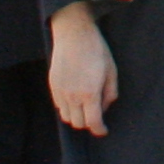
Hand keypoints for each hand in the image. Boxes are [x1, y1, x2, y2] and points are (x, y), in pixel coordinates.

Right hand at [49, 9, 121, 134]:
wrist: (74, 33)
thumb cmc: (96, 49)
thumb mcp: (111, 70)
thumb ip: (109, 93)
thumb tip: (104, 108)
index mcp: (89, 93)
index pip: (93, 122)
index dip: (99, 130)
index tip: (103, 130)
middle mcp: (72, 96)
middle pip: (78, 123)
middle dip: (89, 122)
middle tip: (96, 114)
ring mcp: (60, 91)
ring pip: (67, 117)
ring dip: (77, 116)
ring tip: (85, 106)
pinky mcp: (53, 85)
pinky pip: (59, 106)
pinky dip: (67, 107)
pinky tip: (75, 97)